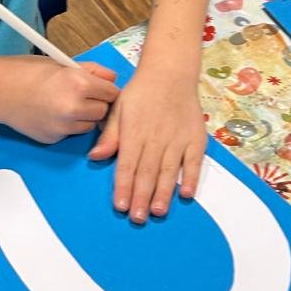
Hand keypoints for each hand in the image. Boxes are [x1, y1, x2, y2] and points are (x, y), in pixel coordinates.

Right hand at [5, 58, 118, 143]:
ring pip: (89, 126)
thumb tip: (113, 79)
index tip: (98, 88)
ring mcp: (63, 127)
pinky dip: (67, 126)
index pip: (112, 93)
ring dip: (84, 117)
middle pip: (104, 112)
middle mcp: (73, 107)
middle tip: (81, 96)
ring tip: (64, 104)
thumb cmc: (27, 73)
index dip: (106, 90)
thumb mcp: (63, 63)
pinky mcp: (53, 138)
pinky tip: (51, 114)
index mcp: (79, 84)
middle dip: (96, 104)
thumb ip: (92, 71)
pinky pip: (71, 134)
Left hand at [89, 66, 206, 222]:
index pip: (127, 164)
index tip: (120, 206)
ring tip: (158, 211)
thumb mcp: (119, 109)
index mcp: (134, 132)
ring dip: (164, 193)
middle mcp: (156, 138)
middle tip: (137, 218)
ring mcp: (178, 138)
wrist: (170, 72)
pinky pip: (194, 161)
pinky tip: (186, 194)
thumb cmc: (140, 92)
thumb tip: (95, 157)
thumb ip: (110, 136)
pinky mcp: (196, 138)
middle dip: (141, 197)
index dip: (123, 186)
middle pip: (147, 172)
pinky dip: (191, 177)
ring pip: (169, 170)